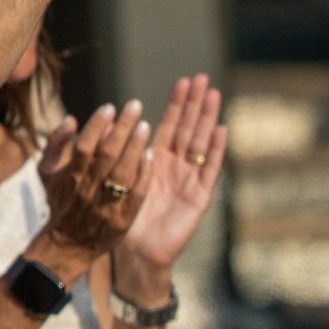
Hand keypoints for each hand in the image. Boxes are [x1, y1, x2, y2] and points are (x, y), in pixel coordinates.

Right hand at [36, 99, 153, 260]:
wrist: (69, 244)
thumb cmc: (60, 202)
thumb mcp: (47, 173)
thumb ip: (55, 144)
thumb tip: (70, 119)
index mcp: (70, 176)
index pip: (84, 146)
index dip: (96, 126)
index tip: (109, 107)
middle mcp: (88, 189)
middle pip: (107, 155)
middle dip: (122, 128)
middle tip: (135, 106)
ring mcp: (107, 205)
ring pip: (123, 172)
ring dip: (135, 147)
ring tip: (145, 125)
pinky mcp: (123, 218)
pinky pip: (137, 193)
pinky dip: (144, 174)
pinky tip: (151, 155)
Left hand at [117, 73, 223, 277]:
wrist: (136, 249)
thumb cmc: (124, 215)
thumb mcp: (117, 179)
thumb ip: (116, 153)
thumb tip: (107, 122)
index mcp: (156, 159)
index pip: (170, 124)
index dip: (177, 104)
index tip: (184, 81)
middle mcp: (176, 166)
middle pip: (189, 128)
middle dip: (195, 104)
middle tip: (203, 78)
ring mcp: (190, 179)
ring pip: (201, 143)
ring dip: (207, 119)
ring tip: (214, 95)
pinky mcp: (199, 197)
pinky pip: (209, 170)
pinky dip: (215, 150)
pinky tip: (221, 131)